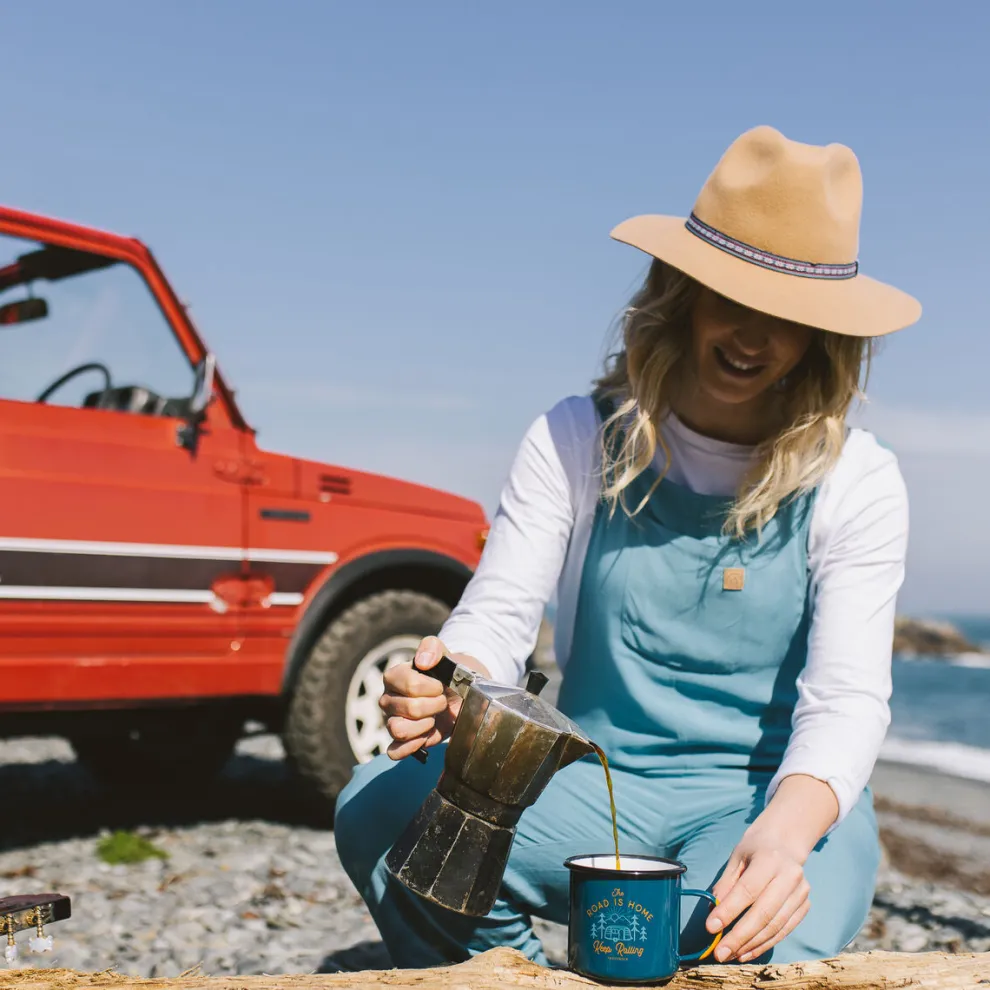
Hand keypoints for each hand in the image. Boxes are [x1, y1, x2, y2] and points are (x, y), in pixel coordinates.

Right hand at [379, 636, 487, 759]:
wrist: (459, 694)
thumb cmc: (447, 673)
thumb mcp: (444, 654)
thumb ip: (432, 648)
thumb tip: (422, 661)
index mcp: (394, 677)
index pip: (409, 684)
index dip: (430, 687)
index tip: (440, 685)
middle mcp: (388, 699)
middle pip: (409, 708)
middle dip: (434, 706)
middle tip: (442, 701)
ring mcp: (391, 721)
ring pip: (398, 730)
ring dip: (424, 726)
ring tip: (433, 718)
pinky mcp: (400, 741)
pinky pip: (395, 751)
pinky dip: (411, 747)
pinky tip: (425, 737)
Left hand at [706, 826, 810, 962]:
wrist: (785, 842)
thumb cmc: (755, 849)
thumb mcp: (736, 858)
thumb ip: (726, 885)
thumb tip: (713, 913)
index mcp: (770, 859)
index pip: (747, 890)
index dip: (729, 911)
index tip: (711, 928)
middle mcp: (790, 876)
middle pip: (763, 913)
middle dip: (740, 936)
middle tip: (720, 953)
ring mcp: (801, 892)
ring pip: (775, 926)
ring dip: (751, 944)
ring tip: (732, 954)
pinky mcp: (805, 906)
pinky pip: (784, 930)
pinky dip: (765, 943)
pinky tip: (748, 951)